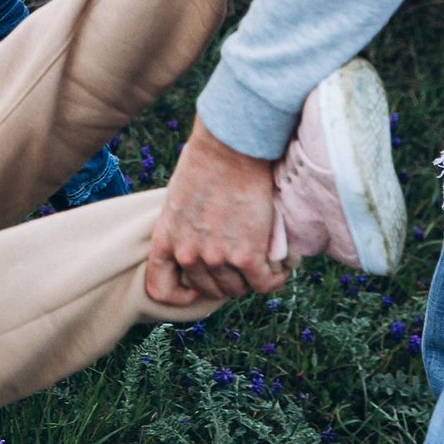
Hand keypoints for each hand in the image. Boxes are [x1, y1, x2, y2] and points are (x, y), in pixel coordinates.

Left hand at [144, 117, 288, 304]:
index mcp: (167, 239)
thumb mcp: (180, 198)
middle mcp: (188, 253)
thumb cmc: (206, 162)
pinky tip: (283, 265)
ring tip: (267, 263)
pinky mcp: (247, 256)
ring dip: (255, 279)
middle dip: (228, 281)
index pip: (160, 287)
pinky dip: (277, 277)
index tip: (196, 290)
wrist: (229, 148)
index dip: (179, 295)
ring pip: (239, 289)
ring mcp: (217, 258)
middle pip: (210, 289)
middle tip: (245, 266)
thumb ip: (186, 226)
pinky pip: (265, 283)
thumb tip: (205, 238)